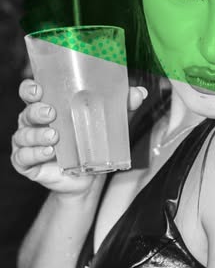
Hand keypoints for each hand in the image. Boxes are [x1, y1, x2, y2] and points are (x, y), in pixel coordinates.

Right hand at [11, 79, 147, 195]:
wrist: (87, 179)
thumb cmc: (90, 144)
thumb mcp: (106, 123)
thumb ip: (120, 106)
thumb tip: (139, 92)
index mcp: (48, 107)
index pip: (31, 93)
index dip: (29, 89)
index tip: (38, 89)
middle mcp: (34, 123)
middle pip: (27, 112)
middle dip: (36, 111)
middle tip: (51, 113)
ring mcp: (28, 144)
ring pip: (24, 135)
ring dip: (36, 134)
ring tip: (54, 137)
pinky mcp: (28, 163)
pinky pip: (23, 157)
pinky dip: (33, 154)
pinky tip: (47, 152)